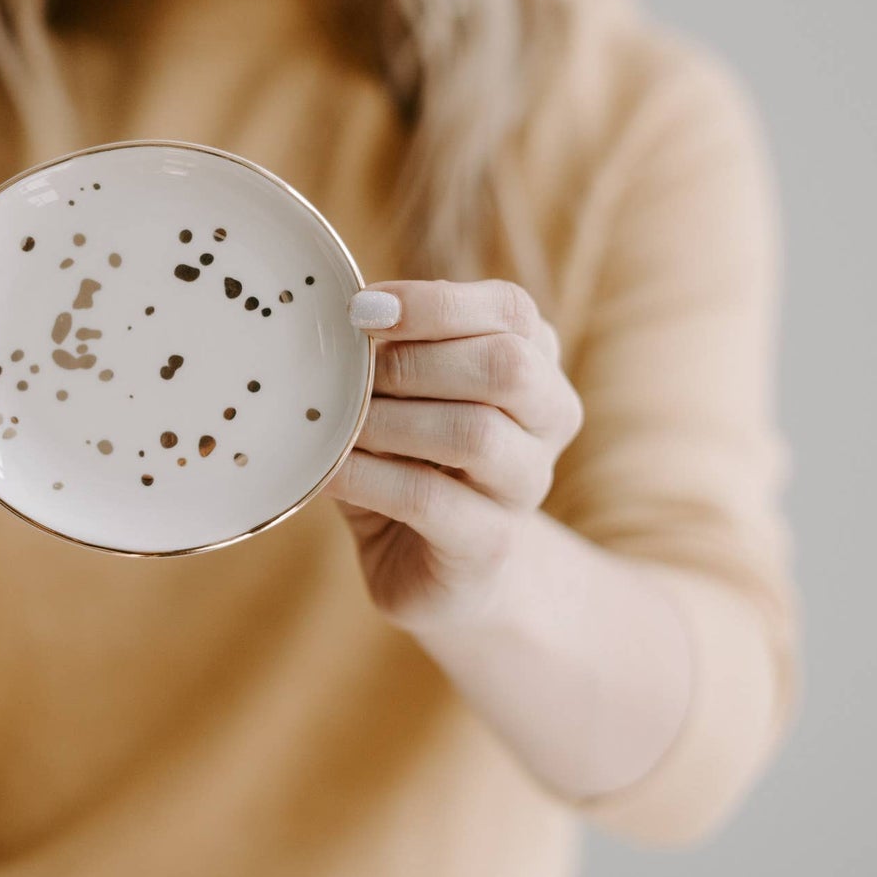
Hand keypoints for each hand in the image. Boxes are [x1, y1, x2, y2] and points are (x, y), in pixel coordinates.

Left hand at [323, 279, 584, 643]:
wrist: (444, 573)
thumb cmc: (413, 464)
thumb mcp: (404, 399)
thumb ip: (389, 354)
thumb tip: (339, 312)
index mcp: (534, 365)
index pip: (510, 311)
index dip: (435, 304)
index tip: (362, 310)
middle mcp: (548, 420)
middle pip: (507, 366)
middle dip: (413, 363)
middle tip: (349, 375)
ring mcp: (526, 486)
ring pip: (475, 434)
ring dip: (388, 422)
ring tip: (338, 425)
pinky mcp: (490, 545)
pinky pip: (429, 498)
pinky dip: (367, 477)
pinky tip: (328, 471)